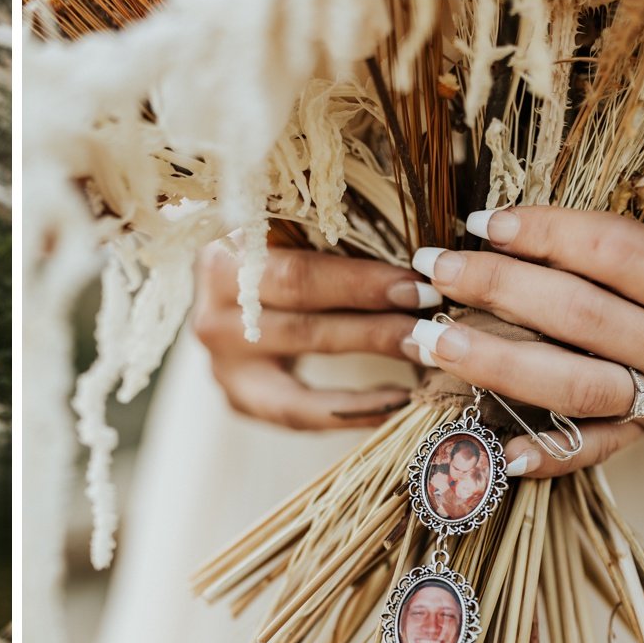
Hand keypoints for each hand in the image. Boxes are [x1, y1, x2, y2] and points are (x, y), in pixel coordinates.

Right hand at [194, 238, 428, 429]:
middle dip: (376, 328)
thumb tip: (420, 260)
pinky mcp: (239, 395)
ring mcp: (222, 361)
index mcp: (225, 258)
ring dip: (370, 372)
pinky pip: (299, 414)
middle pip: (305, 327)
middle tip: (430, 329)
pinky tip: (395, 401)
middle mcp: (213, 312)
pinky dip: (350, 411)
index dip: (361, 284)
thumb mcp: (288, 228)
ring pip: (303, 377)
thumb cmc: (274, 246)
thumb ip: (332, 239)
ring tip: (422, 363)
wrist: (230, 284)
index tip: (419, 285)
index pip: (299, 276)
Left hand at [401, 205, 643, 478]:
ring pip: (574, 386)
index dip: (545, 232)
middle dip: (497, 288)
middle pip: (581, 317)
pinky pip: (595, 450)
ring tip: (431, 340)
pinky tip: (492, 449)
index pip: (614, 253)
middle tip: (435, 268)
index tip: (483, 218)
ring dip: (495, 362)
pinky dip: (543, 455)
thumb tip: (523, 220)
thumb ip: (628, 243)